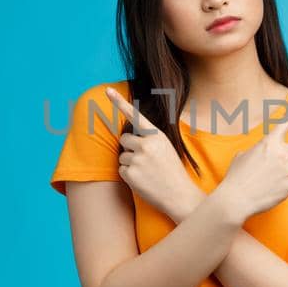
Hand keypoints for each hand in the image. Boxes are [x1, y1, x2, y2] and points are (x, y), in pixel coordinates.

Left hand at [105, 87, 200, 221]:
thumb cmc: (172, 171)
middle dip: (129, 149)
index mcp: (157, 136)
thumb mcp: (165, 148)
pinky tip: (143, 181)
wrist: (180, 195)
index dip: (120, 102)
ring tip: (147, 173)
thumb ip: (148, 139)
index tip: (107, 90)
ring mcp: (138, 159)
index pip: (136, 115)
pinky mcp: (131, 174)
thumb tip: (126, 137)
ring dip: (130, 164)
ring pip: (122, 157)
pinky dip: (129, 176)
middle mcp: (147, 145)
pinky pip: (121, 170)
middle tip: (145, 161)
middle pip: (123, 140)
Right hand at [215, 86, 287, 221]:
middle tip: (273, 165)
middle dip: (287, 154)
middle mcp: (282, 153)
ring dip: (281, 173)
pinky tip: (268, 191)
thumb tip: (266, 155)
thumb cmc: (236, 177)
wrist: (235, 200)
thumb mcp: (243, 156)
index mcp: (269, 142)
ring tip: (264, 182)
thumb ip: (259, 151)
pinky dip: (281, 187)